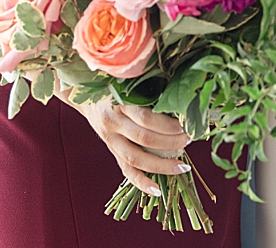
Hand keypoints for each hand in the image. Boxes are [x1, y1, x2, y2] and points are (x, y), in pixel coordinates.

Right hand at [67, 96, 190, 195]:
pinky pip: (126, 171)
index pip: (146, 117)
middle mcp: (113, 123)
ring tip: (182, 167)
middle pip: (143, 138)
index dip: (167, 124)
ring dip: (161, 165)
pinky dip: (141, 182)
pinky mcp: (111, 151)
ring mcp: (110, 140)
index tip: (186, 125)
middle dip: (170, 142)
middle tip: (189, 140)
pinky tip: (157, 190)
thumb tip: (183, 102)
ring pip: (135, 158)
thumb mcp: (131, 85)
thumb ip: (151, 92)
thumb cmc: (117, 87)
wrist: (87, 98)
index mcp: (119, 103)